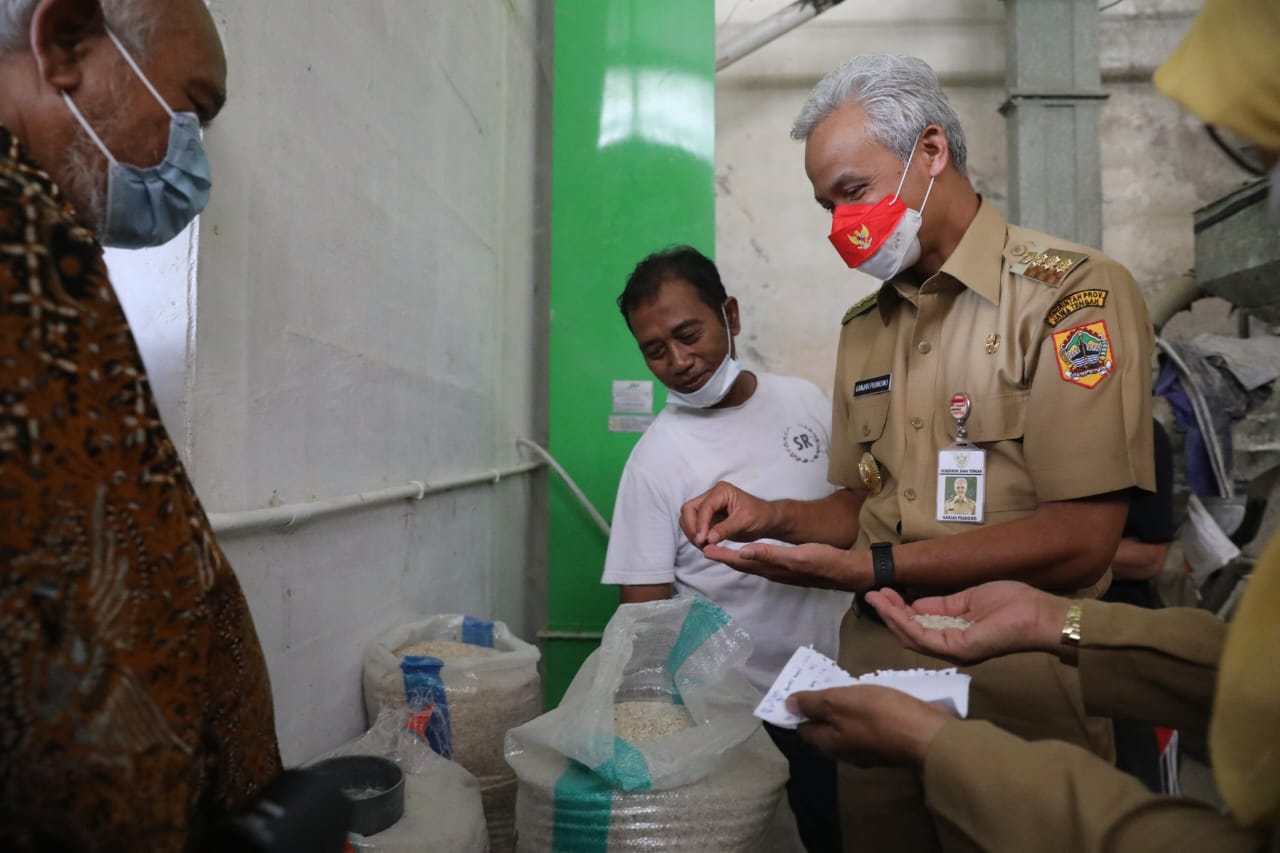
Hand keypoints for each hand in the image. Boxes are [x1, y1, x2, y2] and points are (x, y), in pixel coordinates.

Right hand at [680, 481, 778, 546]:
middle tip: (701, 543)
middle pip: (689, 509)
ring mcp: (708, 506)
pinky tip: (705, 544)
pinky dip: (696, 536)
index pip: (704, 507)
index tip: (702, 540)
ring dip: (692, 533)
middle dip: (692, 528)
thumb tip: (708, 538)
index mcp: (722, 491)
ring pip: (688, 518)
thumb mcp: (744, 522)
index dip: (701, 524)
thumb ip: (726, 529)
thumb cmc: (759, 516)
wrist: (766, 520)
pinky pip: (694, 526)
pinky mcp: (708, 517)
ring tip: (704, 546)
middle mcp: (712, 496)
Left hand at [702, 540, 863, 589]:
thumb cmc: (823, 561)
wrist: (844, 571)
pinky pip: (761, 563)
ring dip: (735, 559)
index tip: (706, 549)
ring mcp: (780, 572)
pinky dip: (750, 559)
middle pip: (743, 565)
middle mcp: (773, 571)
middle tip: (707, 549)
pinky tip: (751, 554)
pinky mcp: (787, 568)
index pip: (741, 561)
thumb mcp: (797, 555)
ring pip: (751, 565)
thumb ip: (770, 554)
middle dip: (724, 558)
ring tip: (722, 552)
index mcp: (772, 567)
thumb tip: (744, 552)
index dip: (723, 556)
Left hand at [789, 685, 952, 766]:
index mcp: (830, 744)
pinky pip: (868, 728)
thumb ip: (813, 703)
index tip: (801, 690)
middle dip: (821, 709)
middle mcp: (846, 752)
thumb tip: (787, 705)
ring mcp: (869, 751)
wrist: (928, 735)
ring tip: (847, 686)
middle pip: (825, 730)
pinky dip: (865, 714)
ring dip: (845, 711)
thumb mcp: (840, 702)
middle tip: (824, 683)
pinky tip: (871, 700)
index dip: (798, 710)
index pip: (804, 729)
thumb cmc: (880, 715)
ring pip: (848, 729)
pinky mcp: (888, 745)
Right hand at [867, 582, 1068, 664]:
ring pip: (910, 636)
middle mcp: (949, 647)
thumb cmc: (1012, 603)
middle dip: (888, 613)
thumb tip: (915, 604)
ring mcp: (952, 651)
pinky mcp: (955, 650)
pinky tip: (891, 607)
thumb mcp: (968, 600)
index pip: (918, 625)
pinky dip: (903, 621)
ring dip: (890, 616)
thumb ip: (941, 605)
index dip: (899, 610)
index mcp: (953, 635)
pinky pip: (922, 636)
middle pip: (909, 633)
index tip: (884, 592)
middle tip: (870, 594)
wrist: (1037, 613)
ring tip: (874, 597)